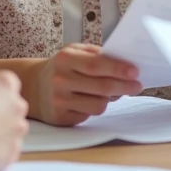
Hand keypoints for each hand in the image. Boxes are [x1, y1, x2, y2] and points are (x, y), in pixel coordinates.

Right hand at [25, 43, 142, 125]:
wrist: (32, 86)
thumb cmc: (61, 67)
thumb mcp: (74, 52)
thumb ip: (97, 55)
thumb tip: (125, 65)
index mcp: (65, 60)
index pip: (96, 65)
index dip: (118, 69)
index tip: (135, 71)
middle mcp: (60, 81)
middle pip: (101, 87)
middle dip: (124, 87)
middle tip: (137, 85)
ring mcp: (59, 101)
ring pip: (98, 105)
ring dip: (110, 99)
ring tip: (111, 93)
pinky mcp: (61, 118)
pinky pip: (88, 115)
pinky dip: (95, 107)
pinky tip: (92, 100)